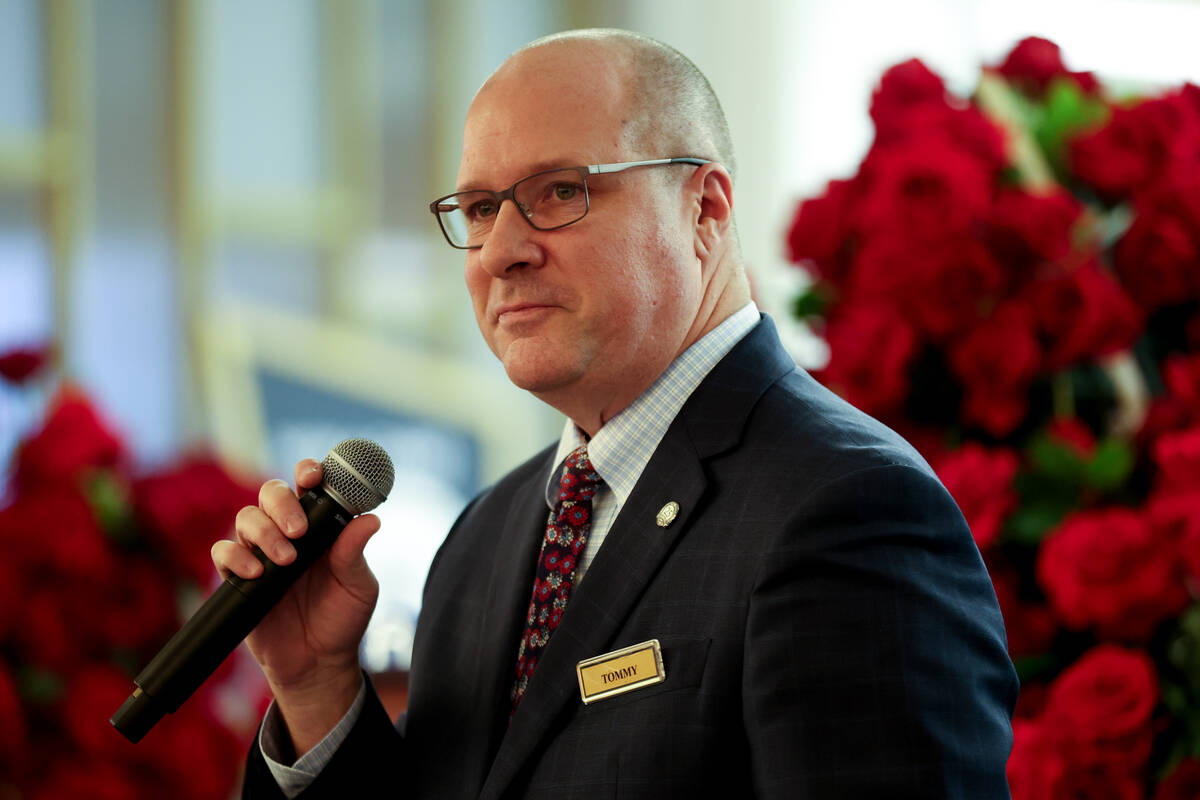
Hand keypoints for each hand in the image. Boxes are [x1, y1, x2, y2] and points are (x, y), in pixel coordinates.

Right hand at [211, 459, 380, 749]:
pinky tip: (255, 574)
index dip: (308, 472)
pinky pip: (223, 553)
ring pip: (247, 518)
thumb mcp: (358, 587)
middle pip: (271, 493)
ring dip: (264, 532)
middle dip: (282, 503)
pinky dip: (235, 557)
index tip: (313, 476)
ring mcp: (261, 553)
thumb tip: (371, 519)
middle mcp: (288, 532)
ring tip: (285, 561)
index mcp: (321, 526)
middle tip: (299, 531)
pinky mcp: (238, 578)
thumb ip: (355, 553)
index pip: (309, 486)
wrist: (318, 663)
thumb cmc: (343, 619)